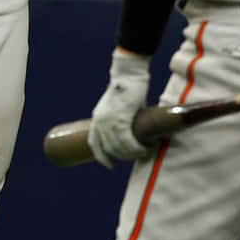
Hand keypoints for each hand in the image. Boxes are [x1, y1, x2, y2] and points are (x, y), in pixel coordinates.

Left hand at [88, 49, 151, 168]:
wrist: (128, 74)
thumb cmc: (126, 88)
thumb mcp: (117, 107)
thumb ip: (121, 121)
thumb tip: (134, 133)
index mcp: (97, 119)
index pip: (94, 144)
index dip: (102, 157)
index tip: (109, 165)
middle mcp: (99, 123)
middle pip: (110, 149)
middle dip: (124, 156)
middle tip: (137, 155)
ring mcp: (109, 122)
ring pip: (120, 148)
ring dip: (133, 154)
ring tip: (144, 152)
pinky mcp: (120, 120)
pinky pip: (128, 142)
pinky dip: (137, 149)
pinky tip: (146, 148)